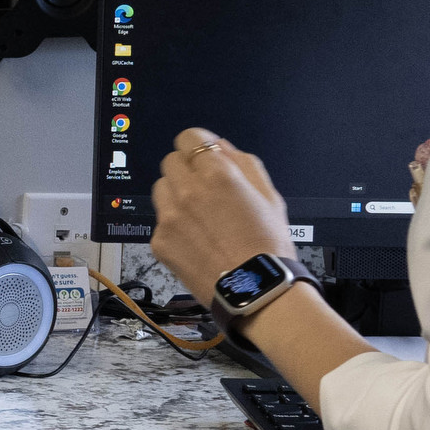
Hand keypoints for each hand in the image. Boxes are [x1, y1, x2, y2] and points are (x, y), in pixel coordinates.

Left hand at [148, 128, 298, 301]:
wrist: (255, 291)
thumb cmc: (268, 245)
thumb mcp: (269, 195)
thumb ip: (243, 162)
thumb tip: (220, 146)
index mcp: (218, 174)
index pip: (188, 138)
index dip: (198, 146)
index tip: (204, 157)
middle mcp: (188, 192)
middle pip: (170, 161)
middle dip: (186, 169)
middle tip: (204, 189)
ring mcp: (170, 217)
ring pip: (160, 188)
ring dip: (175, 194)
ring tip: (199, 216)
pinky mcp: (160, 241)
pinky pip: (160, 221)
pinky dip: (173, 226)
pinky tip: (196, 239)